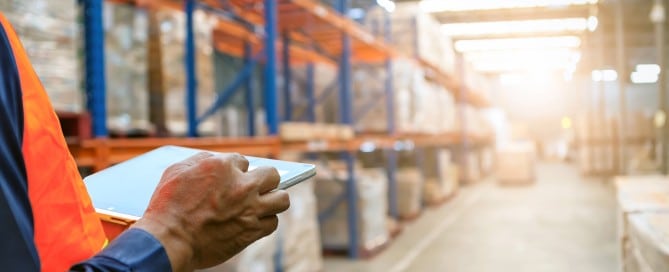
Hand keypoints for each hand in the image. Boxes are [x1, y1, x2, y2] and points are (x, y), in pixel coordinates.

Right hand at [131, 152, 289, 270]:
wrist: (169, 240)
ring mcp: (250, 209)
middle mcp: (242, 186)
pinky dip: (266, 222)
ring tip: (263, 204)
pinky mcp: (251, 231)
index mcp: (223, 167)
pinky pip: (273, 223)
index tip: (232, 179)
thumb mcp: (176, 170)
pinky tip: (256, 221)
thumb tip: (215, 159)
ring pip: (281, 199)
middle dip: (264, 180)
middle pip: (272, 175)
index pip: (244, 161)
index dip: (237, 170)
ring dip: (273, 200)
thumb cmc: (167, 206)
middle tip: (256, 187)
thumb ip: (200, 160)